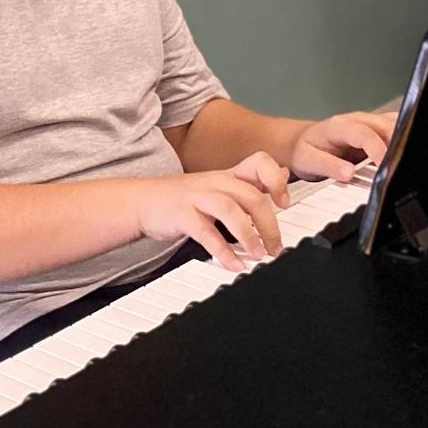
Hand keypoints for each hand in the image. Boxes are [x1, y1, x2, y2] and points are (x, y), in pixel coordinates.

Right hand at [134, 152, 291, 271]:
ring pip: (231, 210)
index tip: (284, 202)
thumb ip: (250, 181)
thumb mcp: (218, 185)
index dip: (277, 179)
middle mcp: (215, 182)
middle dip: (270, 224)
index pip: (259, 162)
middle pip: (251, 195)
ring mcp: (198, 197)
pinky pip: (207, 233)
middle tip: (277, 248)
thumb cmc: (183, 197)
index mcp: (227, 175)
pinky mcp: (183, 215)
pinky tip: (234, 264)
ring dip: (249, 235)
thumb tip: (283, 173)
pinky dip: (223, 251)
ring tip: (260, 256)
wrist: (142, 201)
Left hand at [289, 110, 395, 183]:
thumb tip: (348, 173)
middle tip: (399, 170)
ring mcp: (369, 122)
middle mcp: (357, 120)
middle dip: (397, 146)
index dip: (377, 149)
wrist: (303, 141)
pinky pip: (397, 128)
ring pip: (395, 124)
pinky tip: (404, 157)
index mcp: (339, 126)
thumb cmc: (306, 150)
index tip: (384, 167)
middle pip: (386, 126)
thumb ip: (328, 166)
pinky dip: (405, 140)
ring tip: (404, 165)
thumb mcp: (308, 161)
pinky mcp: (377, 129)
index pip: (364, 133)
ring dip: (404, 141)